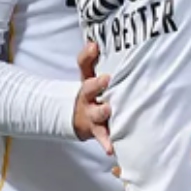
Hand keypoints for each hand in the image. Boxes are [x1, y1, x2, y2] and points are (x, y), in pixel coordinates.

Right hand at [72, 41, 113, 155]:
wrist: (79, 118)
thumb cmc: (94, 93)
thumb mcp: (92, 75)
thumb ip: (94, 59)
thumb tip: (95, 41)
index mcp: (88, 80)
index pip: (84, 65)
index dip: (88, 55)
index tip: (94, 47)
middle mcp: (87, 97)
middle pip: (88, 88)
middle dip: (96, 84)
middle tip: (105, 79)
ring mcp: (92, 114)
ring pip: (96, 113)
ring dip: (101, 112)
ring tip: (108, 109)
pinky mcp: (98, 131)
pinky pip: (102, 137)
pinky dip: (106, 143)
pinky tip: (111, 149)